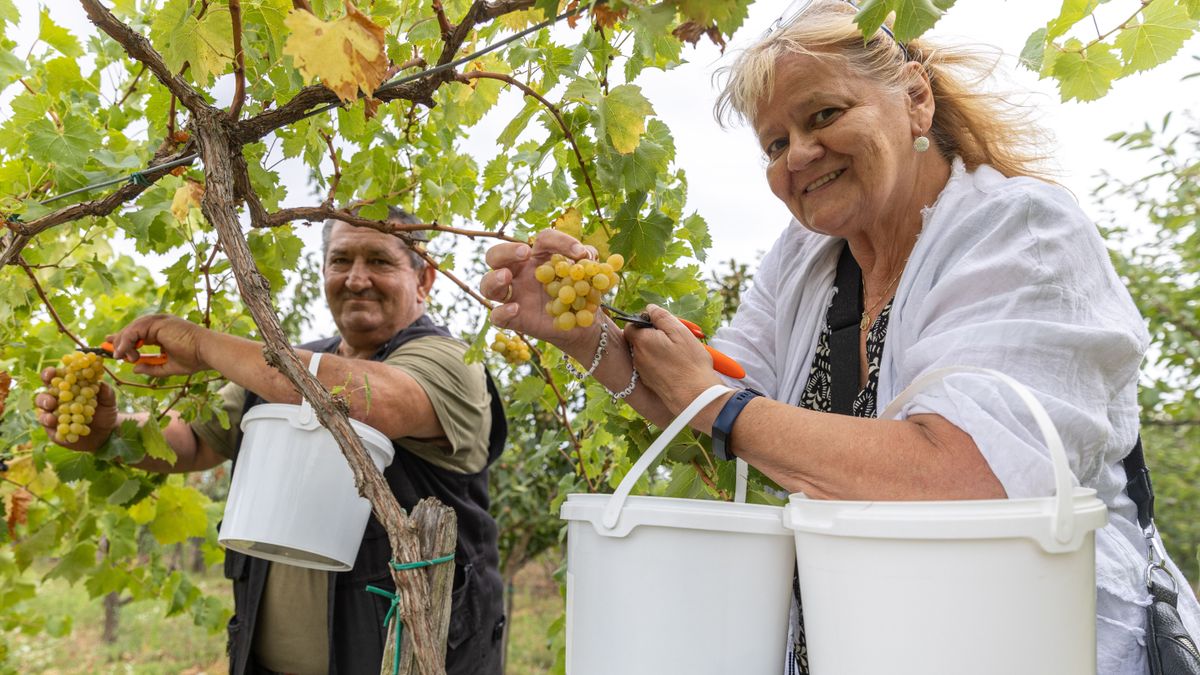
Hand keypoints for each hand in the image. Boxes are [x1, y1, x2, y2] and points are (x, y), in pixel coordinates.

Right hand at [35, 367, 117, 452]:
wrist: (107, 432)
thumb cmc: (105, 411)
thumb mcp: (109, 401)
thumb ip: (106, 392)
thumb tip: (102, 384)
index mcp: (67, 388)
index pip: (54, 378)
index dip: (49, 374)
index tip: (51, 373)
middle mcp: (56, 401)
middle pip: (43, 397)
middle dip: (44, 398)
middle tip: (51, 402)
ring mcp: (54, 416)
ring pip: (43, 414)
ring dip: (45, 416)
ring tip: (52, 419)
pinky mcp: (55, 431)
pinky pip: (51, 431)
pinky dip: (55, 432)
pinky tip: (61, 433)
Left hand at [106, 314, 210, 376]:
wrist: (206, 352)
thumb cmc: (194, 359)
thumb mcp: (168, 367)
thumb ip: (151, 368)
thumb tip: (134, 368)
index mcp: (162, 331)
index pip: (137, 333)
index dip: (123, 340)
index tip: (112, 349)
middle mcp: (159, 323)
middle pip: (131, 329)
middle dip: (118, 341)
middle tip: (112, 355)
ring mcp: (158, 321)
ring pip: (130, 329)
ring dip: (122, 344)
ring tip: (120, 357)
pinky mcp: (157, 322)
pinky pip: (134, 330)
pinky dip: (126, 342)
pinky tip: (125, 353)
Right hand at [481, 230, 599, 351]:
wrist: (584, 325)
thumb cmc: (583, 293)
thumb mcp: (591, 274)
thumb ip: (589, 259)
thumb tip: (585, 255)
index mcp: (538, 257)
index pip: (542, 240)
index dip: (560, 241)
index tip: (578, 253)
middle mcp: (520, 273)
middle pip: (496, 255)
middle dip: (505, 251)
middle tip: (523, 253)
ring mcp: (514, 296)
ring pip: (487, 284)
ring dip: (493, 278)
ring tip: (506, 277)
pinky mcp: (514, 318)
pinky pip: (497, 315)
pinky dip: (502, 311)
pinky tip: (516, 308)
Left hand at [625, 304, 722, 415]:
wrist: (696, 397)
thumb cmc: (690, 362)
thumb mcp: (679, 331)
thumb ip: (661, 316)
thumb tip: (650, 308)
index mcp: (641, 341)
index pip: (631, 324)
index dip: (645, 322)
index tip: (662, 325)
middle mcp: (637, 357)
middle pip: (639, 339)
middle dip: (653, 336)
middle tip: (674, 339)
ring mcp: (642, 372)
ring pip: (646, 353)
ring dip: (658, 350)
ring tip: (678, 353)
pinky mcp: (650, 383)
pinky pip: (651, 366)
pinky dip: (661, 363)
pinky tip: (676, 366)